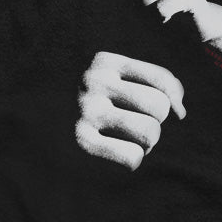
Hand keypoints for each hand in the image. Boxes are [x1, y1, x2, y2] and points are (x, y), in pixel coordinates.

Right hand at [74, 51, 185, 169]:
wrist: (41, 126)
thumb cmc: (93, 105)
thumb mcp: (119, 83)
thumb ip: (156, 86)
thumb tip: (180, 112)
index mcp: (105, 61)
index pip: (162, 80)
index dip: (171, 100)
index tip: (161, 110)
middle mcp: (94, 81)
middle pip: (159, 107)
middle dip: (154, 122)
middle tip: (133, 127)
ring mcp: (87, 110)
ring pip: (150, 132)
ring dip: (145, 143)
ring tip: (124, 140)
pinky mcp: (81, 141)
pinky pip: (133, 157)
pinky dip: (132, 161)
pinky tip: (114, 155)